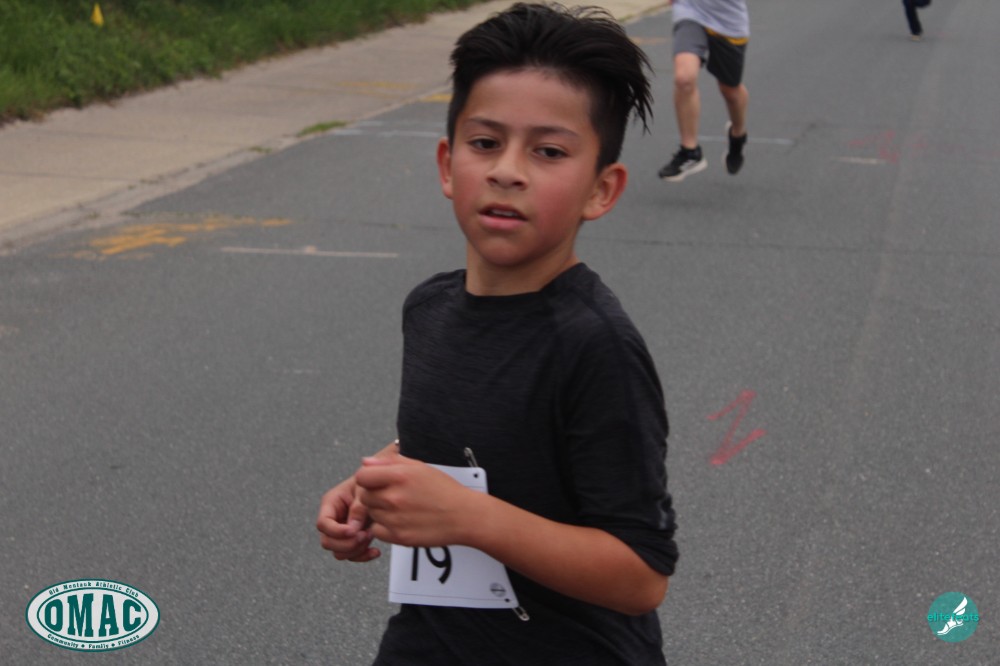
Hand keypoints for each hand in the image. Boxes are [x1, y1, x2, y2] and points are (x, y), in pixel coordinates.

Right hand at [316, 476, 379, 561]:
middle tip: (364, 535)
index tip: (353, 531)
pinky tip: (375, 551)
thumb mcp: (364, 491)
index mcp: (331, 504)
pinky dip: (363, 556)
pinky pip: (352, 556)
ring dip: (356, 550)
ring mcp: (341, 532)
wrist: (383, 488)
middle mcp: (333, 520)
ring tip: (370, 536)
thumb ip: (358, 508)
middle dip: (346, 544)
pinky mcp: (352, 540)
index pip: (323, 524)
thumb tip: (352, 530)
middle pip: (327, 542)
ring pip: (339, 553)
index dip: (336, 531)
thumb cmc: (371, 484)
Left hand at [355, 454, 474, 547]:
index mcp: (400, 475)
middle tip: (392, 495)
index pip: (362, 476)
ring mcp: (395, 519)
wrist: (464, 516)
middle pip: (364, 496)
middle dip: (374, 495)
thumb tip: (366, 462)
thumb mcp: (420, 467)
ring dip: (380, 511)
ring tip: (401, 508)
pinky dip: (384, 527)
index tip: (376, 481)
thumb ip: (390, 461)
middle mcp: (395, 497)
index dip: (368, 478)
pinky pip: (377, 531)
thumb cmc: (445, 490)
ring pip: (371, 514)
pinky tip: (400, 521)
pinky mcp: (398, 537)